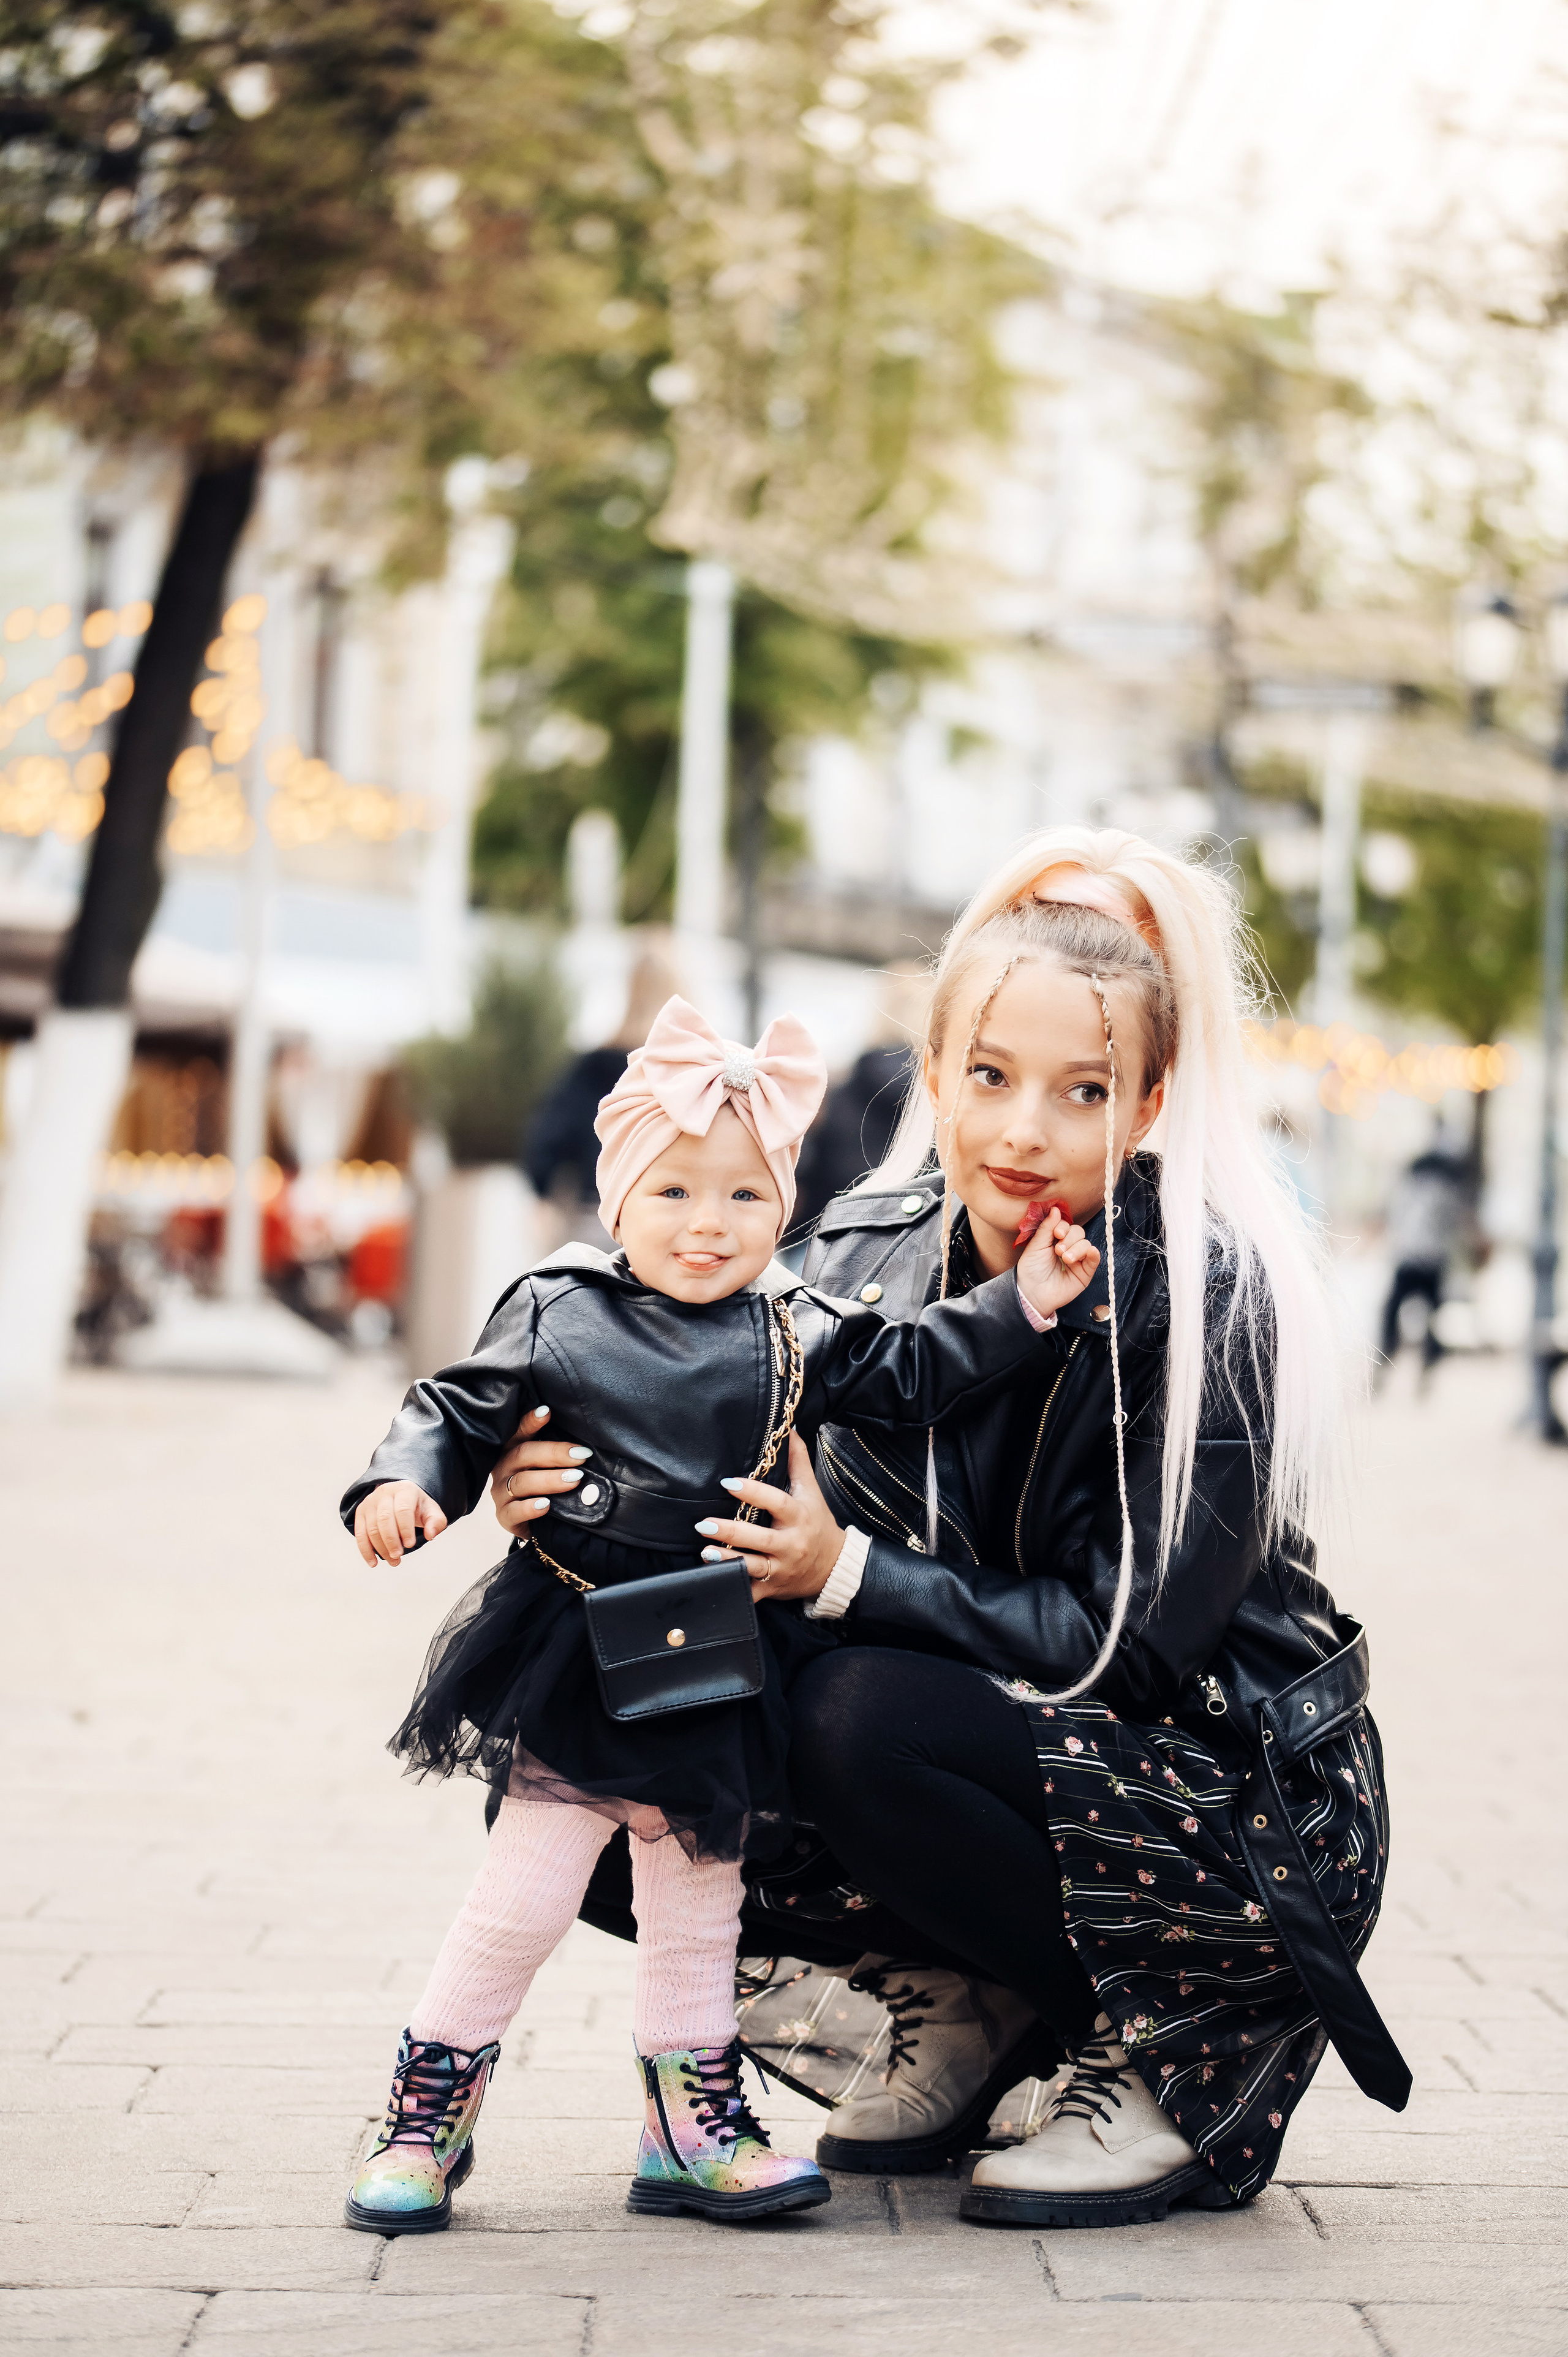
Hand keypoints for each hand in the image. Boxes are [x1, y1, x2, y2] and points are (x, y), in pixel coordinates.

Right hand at [355, 1481, 447, 1567]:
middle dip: (391, 1541)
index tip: (411, 1544)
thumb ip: (436, 1522)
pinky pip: (360, 1534)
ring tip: (393, 1561)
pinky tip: (373, 1563)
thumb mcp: (431, 1511)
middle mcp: (384, 1493)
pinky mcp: (360, 1512)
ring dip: (381, 1549)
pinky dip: (365, 1550)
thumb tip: (430, 1535)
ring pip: (371, 1528)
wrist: (400, 1497)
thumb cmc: (417, 1506)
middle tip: (398, 1556)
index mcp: (404, 1489)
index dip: (405, 1529)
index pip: (403, 1509)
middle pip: (384, 1519)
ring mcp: (370, 1502)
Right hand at [488, 1406, 593, 1535]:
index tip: (547, 1412)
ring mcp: (501, 1492)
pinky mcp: (504, 1516)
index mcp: (513, 1450)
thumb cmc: (546, 1487)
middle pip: (524, 1454)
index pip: (519, 1432)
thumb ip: (560, 1454)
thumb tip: (585, 1447)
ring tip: (574, 1479)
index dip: (530, 1422)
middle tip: (581, 1455)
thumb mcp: (550, 1466)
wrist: (538, 1523)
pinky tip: (546, 1505)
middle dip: (554, 1453)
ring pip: (522, 1482)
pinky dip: (530, 1508)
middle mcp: (503, 1468)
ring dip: (550, 1480)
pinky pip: (514, 1511)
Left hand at [693, 1433, 844, 1602]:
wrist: (834, 1567)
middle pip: (760, 1538)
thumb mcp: (811, 1492)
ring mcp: (781, 1569)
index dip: (754, 1493)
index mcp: (799, 1517)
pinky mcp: (773, 1588)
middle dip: (731, 1532)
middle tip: (704, 1524)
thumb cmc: (818, 1524)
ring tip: (705, 1552)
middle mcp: (791, 1544)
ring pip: (752, 1566)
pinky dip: (734, 1587)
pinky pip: (751, 1591)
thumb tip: (791, 1429)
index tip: (729, 1483)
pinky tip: (714, 1579)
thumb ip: (798, 1461)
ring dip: (727, 1560)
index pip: (777, 1502)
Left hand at [1017, 1207, 1099, 1319]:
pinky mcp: (1085, 1272)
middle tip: (1058, 1250)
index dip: (1063, 1227)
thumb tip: (1055, 1209)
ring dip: (1077, 1249)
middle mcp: (1068, 1248)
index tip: (1056, 1234)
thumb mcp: (1036, 1246)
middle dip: (1069, 1239)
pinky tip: (1089, 1253)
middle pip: (1078, 1232)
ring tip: (1065, 1259)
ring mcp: (1078, 1260)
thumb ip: (1047, 1228)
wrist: (1032, 1292)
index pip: (1066, 1225)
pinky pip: (1094, 1259)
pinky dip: (1093, 1254)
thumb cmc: (1031, 1270)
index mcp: (1055, 1240)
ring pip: (1086, 1244)